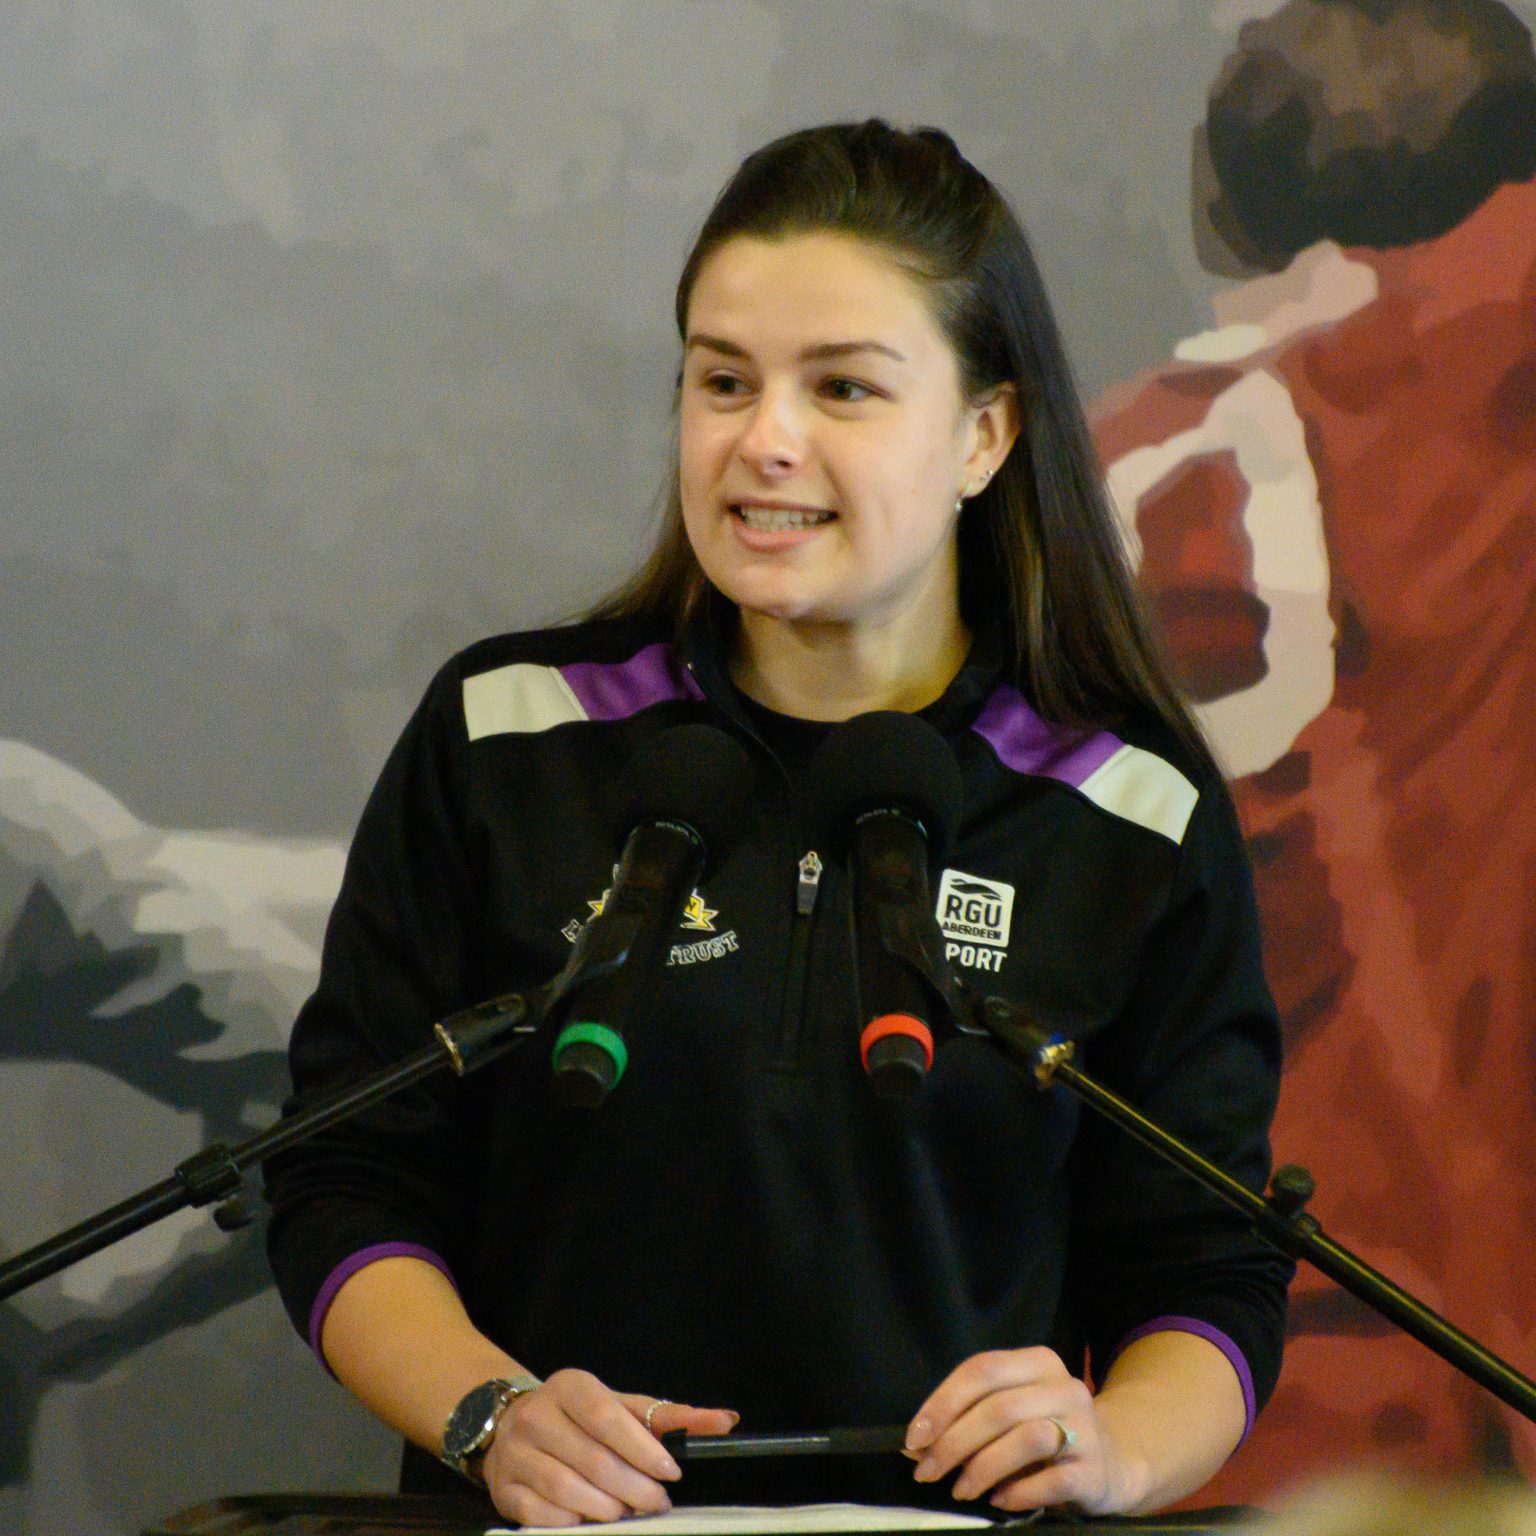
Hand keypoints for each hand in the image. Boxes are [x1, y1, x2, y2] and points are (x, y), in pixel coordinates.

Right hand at [481, 1368, 737, 1525]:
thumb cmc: (580, 1417)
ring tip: (629, 1511)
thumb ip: (672, 1416)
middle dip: (634, 1488)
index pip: (608, 1418)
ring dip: (609, 1509)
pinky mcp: (503, 1490)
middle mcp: (536, 1415)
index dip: (642, 1449)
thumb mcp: (623, 1406)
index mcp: (570, 1386)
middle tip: (657, 1501)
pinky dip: (575, 1523)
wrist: (510, 1423)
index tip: (671, 1472)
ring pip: (569, 1492)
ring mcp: (515, 1453)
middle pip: (593, 1461)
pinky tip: (592, 1518)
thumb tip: (727, 1421)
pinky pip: (544, 1517)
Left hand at [904, 1347, 1140, 1515]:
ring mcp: (1085, 1428)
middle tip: (927, 1470)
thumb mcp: (1013, 1411)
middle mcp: (1064, 1387)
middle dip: (954, 1442)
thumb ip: (970, 1417)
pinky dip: (1018, 1492)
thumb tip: (916, 1444)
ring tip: (961, 1489)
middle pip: (998, 1407)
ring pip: (1026, 1438)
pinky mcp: (1095, 1470)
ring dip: (983, 1467)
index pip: (982, 1370)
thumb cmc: (1047, 1433)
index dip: (942, 1402)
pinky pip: (1051, 1480)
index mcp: (1039, 1362)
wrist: (1113, 1463)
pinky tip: (999, 1500)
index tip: (915, 1437)